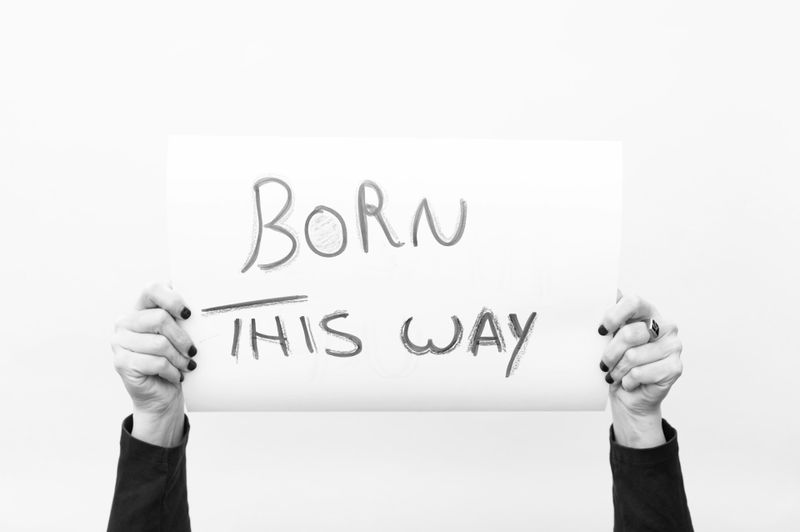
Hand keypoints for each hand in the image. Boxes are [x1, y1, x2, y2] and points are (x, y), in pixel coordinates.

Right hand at [111, 283, 196, 446]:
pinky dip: (172, 371)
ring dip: (179, 358)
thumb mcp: (181, 335)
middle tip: (192, 351)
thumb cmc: (174, 360)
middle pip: (160, 319)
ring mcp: (120, 342)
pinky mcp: (121, 362)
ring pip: (160, 344)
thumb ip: (183, 318)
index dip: (172, 299)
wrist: (161, 395)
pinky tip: (176, 375)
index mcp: (140, 308)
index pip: (152, 289)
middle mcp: (125, 322)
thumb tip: (204, 304)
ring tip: (186, 365)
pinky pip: (156, 363)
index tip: (188, 315)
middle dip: (182, 338)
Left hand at [598, 293, 682, 447]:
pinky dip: (627, 381)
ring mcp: (673, 346)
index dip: (614, 316)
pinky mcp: (675, 368)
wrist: (628, 396)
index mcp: (649, 312)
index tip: (600, 331)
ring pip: (633, 356)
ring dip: (617, 370)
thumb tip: (607, 290)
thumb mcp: (608, 337)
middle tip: (604, 364)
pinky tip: (629, 382)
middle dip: (610, 353)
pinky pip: (639, 373)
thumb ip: (609, 315)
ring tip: (616, 374)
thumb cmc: (616, 362)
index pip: (633, 302)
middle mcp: (665, 326)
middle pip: (630, 333)